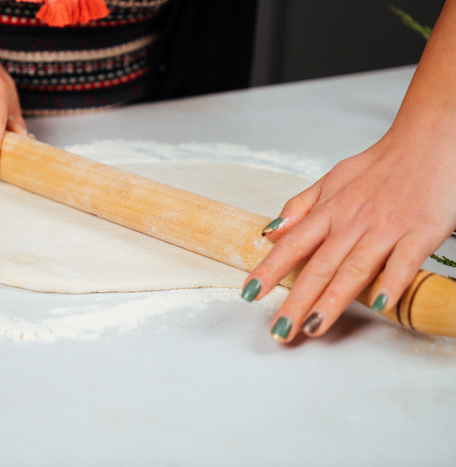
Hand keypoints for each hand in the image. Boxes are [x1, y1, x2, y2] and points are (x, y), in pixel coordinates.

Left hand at [241, 133, 455, 342]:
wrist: (430, 139)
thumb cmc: (380, 164)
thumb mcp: (332, 178)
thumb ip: (300, 206)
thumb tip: (269, 231)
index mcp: (330, 211)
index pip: (292, 245)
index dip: (269, 270)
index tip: (249, 293)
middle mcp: (353, 222)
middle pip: (319, 266)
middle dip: (295, 301)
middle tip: (279, 330)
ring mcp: (386, 228)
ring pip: (354, 269)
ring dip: (332, 300)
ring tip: (313, 327)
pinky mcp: (420, 231)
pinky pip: (404, 261)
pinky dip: (392, 282)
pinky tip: (380, 305)